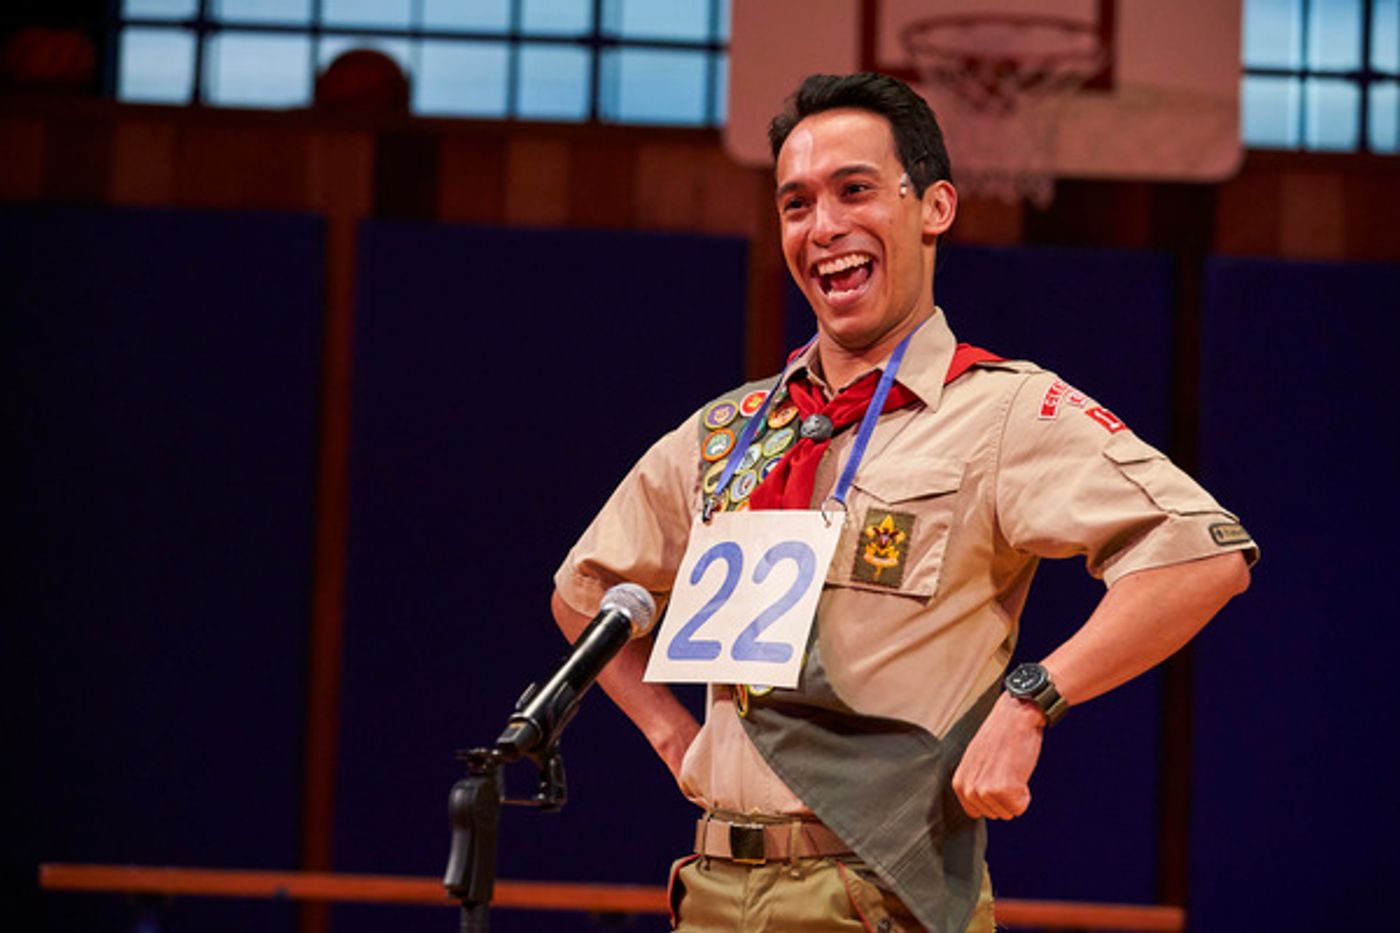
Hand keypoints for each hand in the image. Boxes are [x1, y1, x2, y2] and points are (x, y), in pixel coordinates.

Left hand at [951, 693, 1045, 818]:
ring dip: (1015, 794)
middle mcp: (969, 790)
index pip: (977, 812)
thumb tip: (981, 803)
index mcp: (959, 783)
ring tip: (1011, 769)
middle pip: (995, 814)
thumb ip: (975, 783)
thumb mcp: (976, 762)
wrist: (1015, 717)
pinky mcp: (1005, 791)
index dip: (992, 799)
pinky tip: (1019, 772)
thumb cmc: (1000, 736)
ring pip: (1008, 812)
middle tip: (1006, 769)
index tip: (997, 778)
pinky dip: (1025, 794)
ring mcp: (986, 791)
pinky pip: (1020, 808)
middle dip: (1005, 796)